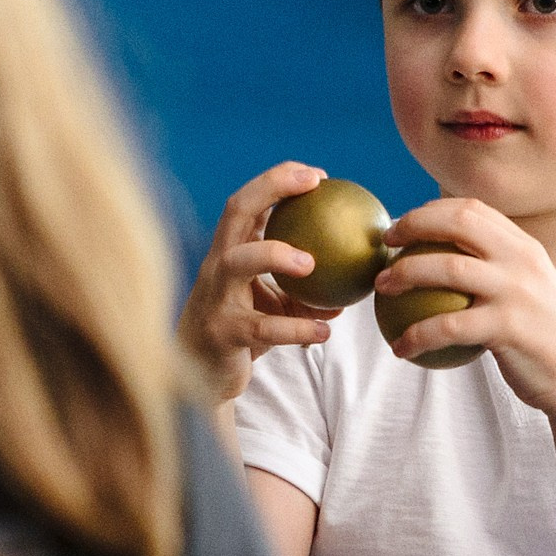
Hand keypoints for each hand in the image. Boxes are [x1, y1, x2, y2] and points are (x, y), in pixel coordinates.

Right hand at [177, 161, 340, 400]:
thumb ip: (306, 292)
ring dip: (276, 254)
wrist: (201, 379)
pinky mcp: (223, 332)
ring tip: (312, 264)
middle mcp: (217, 265)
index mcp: (229, 252)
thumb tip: (354, 284)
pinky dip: (297, 328)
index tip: (317, 176)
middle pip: (236, 211)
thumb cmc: (242, 332)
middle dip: (272, 189)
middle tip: (313, 186)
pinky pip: (263, 327)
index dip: (277, 180)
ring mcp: (216, 297)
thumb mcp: (275, 306)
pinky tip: (325, 332)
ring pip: (239, 263)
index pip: (247, 201)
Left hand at [376, 198, 555, 415]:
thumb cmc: (539, 338)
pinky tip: (399, 347)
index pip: (472, 209)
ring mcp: (518, 291)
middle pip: (458, 223)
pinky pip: (448, 327)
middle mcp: (523, 260)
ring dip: (405, 274)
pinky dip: (418, 335)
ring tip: (382, 287)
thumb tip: (436, 260)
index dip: (430, 210)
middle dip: (414, 225)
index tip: (403, 226)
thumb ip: (495, 270)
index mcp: (524, 246)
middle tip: (385, 244)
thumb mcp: (527, 291)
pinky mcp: (509, 326)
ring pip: (447, 269)